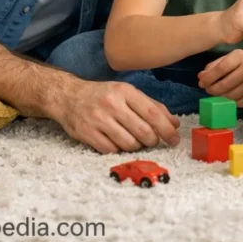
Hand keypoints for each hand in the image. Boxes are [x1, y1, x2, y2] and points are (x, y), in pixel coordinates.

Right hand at [55, 80, 180, 153]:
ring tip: (134, 140)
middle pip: (143, 131)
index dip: (166, 129)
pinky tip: (117, 142)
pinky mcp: (86, 133)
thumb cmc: (103, 95)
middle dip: (152, 140)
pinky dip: (119, 150)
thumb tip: (174, 123)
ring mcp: (97, 119)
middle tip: (152, 140)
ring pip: (129, 143)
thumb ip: (152, 106)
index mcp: (125, 91)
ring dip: (136, 146)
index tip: (174, 139)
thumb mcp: (127, 93)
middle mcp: (111, 104)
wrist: (67, 96)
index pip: (152, 113)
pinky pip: (111, 150)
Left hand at [198, 49, 242, 107]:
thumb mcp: (233, 57)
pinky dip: (231, 102)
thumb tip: (201, 76)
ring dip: (220, 97)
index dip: (208, 77)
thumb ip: (216, 65)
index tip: (201, 82)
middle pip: (224, 85)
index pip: (220, 69)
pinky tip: (229, 97)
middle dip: (212, 89)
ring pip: (231, 96)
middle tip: (208, 89)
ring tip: (218, 93)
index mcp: (241, 57)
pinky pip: (240, 103)